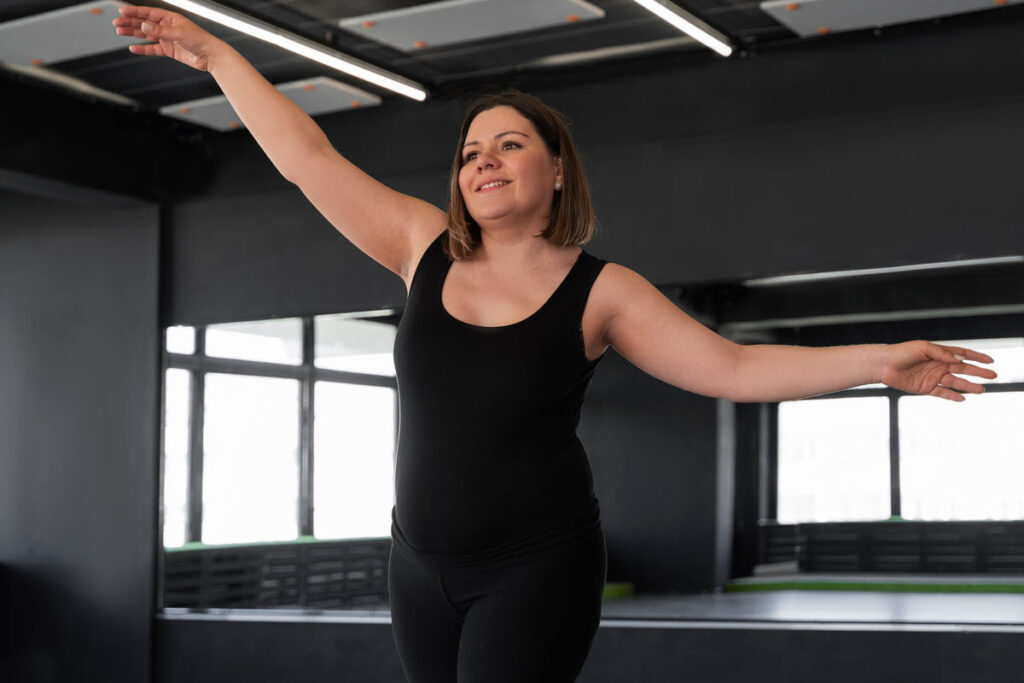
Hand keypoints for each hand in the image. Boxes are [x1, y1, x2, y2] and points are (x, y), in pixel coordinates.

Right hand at [113, 5, 221, 71]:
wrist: (211, 57)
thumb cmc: (200, 41)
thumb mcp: (179, 33)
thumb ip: (160, 30)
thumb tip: (144, 25)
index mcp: (170, 18)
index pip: (149, 13)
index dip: (135, 12)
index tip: (122, 12)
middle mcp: (167, 27)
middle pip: (145, 23)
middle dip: (130, 22)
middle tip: (117, 23)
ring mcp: (167, 38)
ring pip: (146, 35)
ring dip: (133, 33)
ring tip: (120, 31)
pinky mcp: (169, 50)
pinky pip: (153, 48)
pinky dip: (143, 48)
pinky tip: (133, 47)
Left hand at [880, 340, 996, 401]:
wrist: (883, 365)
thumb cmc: (902, 353)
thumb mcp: (922, 348)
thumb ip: (941, 353)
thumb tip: (960, 359)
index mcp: (939, 353)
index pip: (962, 354)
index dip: (976, 357)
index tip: (990, 361)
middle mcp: (938, 365)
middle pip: (963, 369)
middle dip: (978, 372)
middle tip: (993, 376)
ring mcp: (933, 377)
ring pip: (955, 382)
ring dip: (969, 386)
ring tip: (983, 390)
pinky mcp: (925, 388)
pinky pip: (942, 393)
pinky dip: (952, 396)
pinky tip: (962, 398)